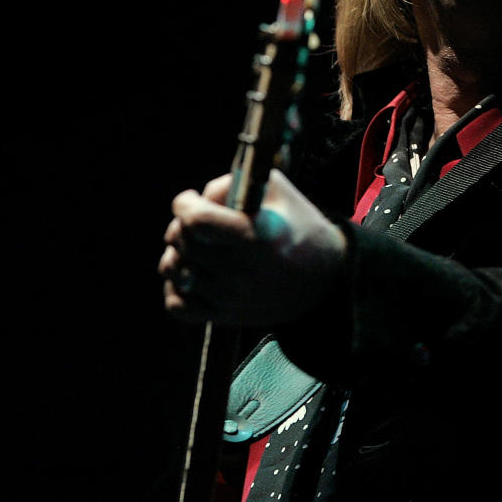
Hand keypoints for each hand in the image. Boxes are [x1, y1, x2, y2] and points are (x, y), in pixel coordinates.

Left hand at [159, 169, 346, 325]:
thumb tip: (201, 197)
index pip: (196, 220)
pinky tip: (192, 273)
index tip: (190, 199)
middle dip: (181, 224)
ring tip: (192, 247)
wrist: (326, 278)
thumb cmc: (300, 226)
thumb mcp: (277, 190)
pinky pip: (177, 306)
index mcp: (254, 237)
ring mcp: (230, 298)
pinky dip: (176, 287)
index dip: (184, 204)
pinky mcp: (225, 317)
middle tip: (195, 222)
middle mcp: (240, 271)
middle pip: (183, 242)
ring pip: (175, 271)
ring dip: (177, 253)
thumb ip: (234, 184)